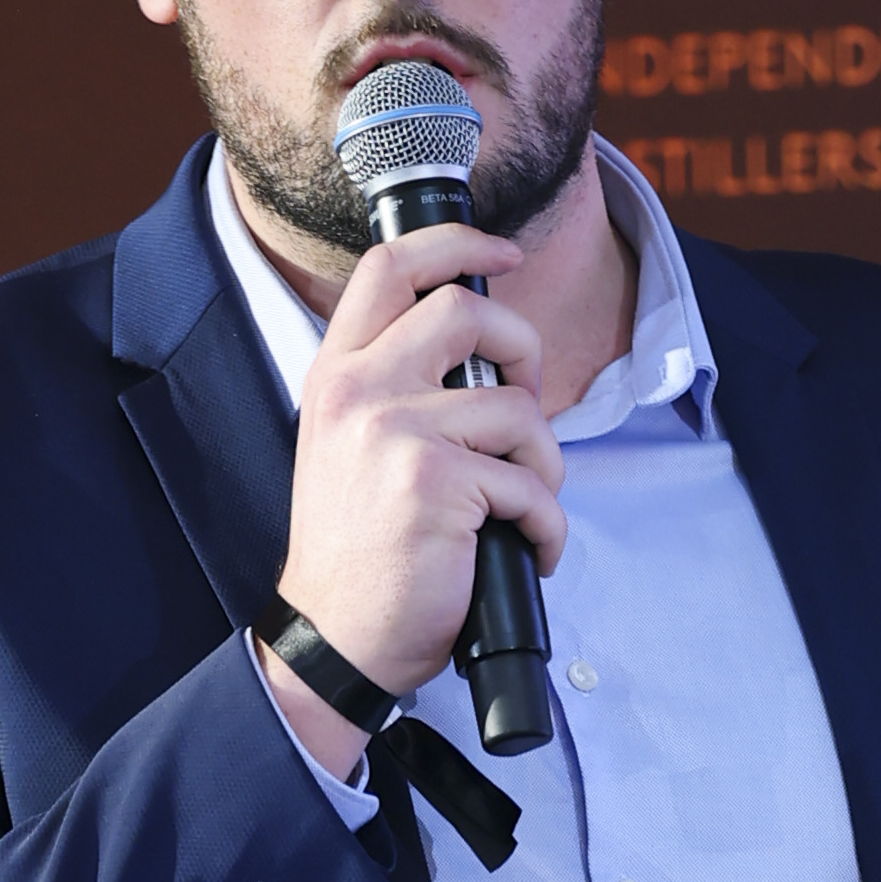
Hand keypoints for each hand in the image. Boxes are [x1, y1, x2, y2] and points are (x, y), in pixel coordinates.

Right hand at [276, 222, 567, 705]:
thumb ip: (394, 390)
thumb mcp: (350, 447)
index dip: (456, 243)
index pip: (391, 268)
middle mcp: (361, 391)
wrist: (334, 638)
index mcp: (337, 375)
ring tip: (523, 509)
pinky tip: (527, 552)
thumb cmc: (356, 554)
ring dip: (544, 466)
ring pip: (519, 411)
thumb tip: (483, 359)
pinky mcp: (438, 484)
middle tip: (526, 404)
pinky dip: (547, 527)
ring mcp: (398, 433)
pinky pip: (532, 487)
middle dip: (524, 350)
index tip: (503, 253)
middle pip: (466, 311)